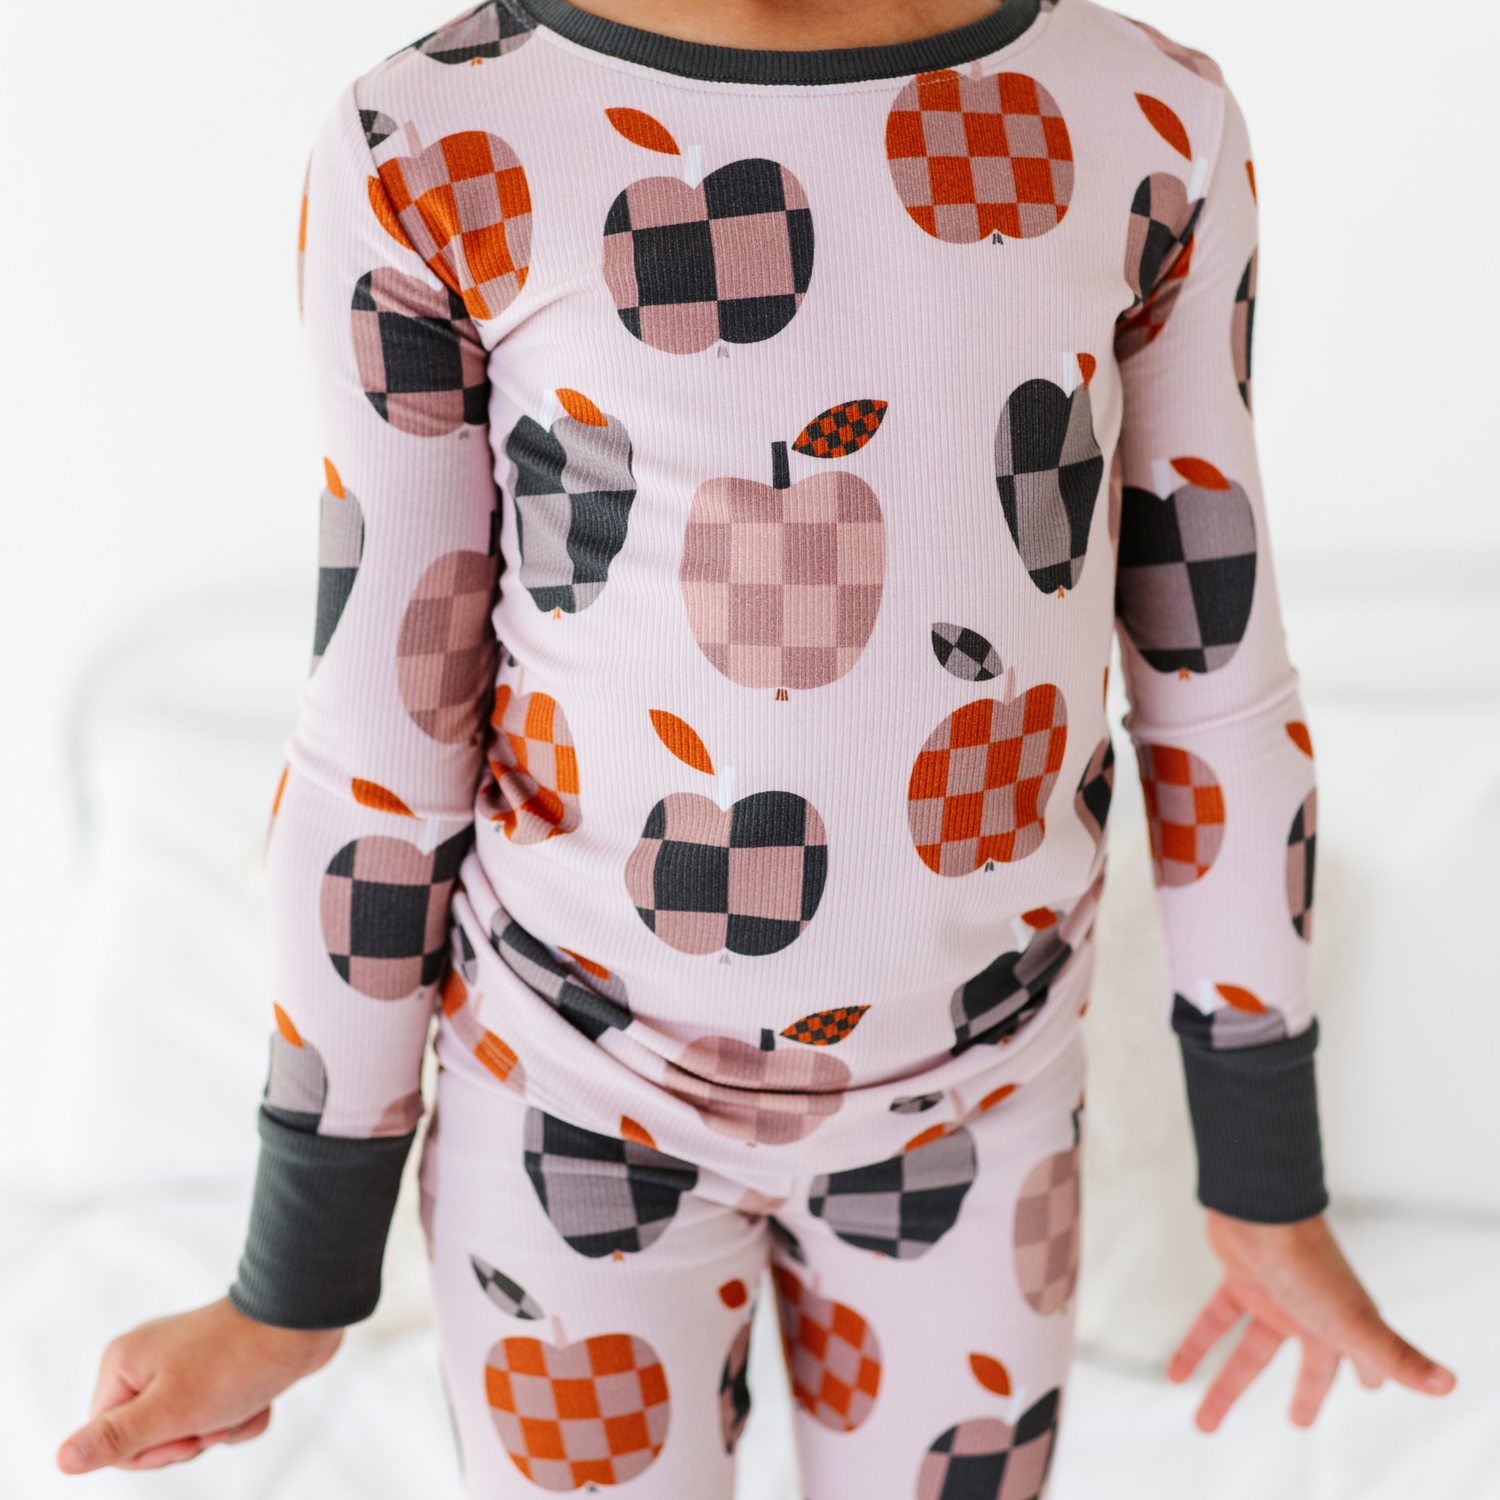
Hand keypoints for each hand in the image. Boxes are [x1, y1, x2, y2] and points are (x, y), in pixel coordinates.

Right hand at [56, 1297, 341, 1473]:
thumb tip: (61, 1460)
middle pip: (152, 1437)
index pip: (111, 1440)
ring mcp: (189, 1362)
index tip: (183, 1435)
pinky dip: (244, 1414)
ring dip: (224, 1428)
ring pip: (193, 1429)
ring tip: (241, 1402)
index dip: (150, 1451)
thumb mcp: (168, 1411)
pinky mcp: (223, 1368)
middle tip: (215, 1420)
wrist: (302, 1321)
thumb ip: (114, 1439)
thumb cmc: (235, 1362)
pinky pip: (224, 1415)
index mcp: (124, 1364)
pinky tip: (261, 1397)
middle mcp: (151, 1359)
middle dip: (190, 1439)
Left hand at [1168, 1209, 1455, 1431]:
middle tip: (1299, 1422)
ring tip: (1203, 1425)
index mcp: (1342, 1323)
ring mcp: (1272, 1296)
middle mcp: (1308, 1311)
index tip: (1373, 1387)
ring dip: (1226, 1390)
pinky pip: (1213, 1323)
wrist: (1261, 1209)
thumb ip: (1395, 1355)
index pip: (1364, 1358)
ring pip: (1248, 1353)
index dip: (1371, 1374)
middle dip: (1307, 1392)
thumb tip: (1448, 1384)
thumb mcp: (1354, 1321)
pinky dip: (1193, 1349)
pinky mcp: (1238, 1280)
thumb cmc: (1310, 1265)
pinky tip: (1174, 1375)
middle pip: (1308, 1362)